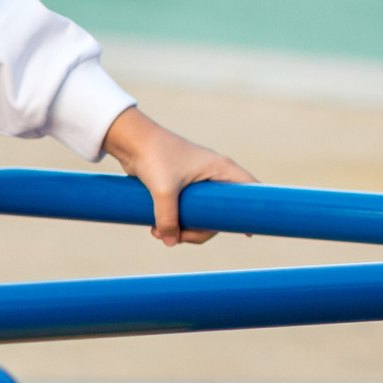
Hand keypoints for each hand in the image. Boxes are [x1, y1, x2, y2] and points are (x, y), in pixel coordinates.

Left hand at [100, 108, 256, 244]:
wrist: (131, 140)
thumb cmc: (154, 156)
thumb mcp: (163, 190)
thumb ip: (168, 219)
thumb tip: (170, 241)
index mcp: (220, 168)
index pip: (250, 189)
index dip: (252, 211)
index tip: (248, 234)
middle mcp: (213, 175)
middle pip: (218, 214)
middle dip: (198, 231)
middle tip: (178, 237)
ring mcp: (197, 182)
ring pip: (199, 216)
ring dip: (182, 230)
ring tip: (157, 232)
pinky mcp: (180, 186)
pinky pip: (185, 212)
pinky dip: (174, 223)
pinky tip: (156, 228)